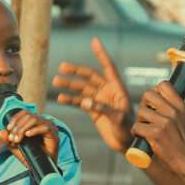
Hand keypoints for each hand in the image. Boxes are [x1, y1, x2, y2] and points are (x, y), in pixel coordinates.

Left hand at [0, 110, 58, 165]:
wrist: (40, 168)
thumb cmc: (30, 156)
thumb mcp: (15, 147)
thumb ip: (8, 139)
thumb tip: (1, 132)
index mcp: (34, 122)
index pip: (25, 113)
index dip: (15, 118)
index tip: (8, 128)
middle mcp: (42, 122)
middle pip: (28, 116)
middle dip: (17, 127)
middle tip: (12, 138)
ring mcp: (49, 127)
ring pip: (34, 119)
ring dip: (23, 129)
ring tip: (18, 139)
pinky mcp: (54, 134)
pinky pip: (44, 127)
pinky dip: (34, 130)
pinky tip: (27, 135)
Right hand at [52, 37, 132, 152]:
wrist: (126, 144)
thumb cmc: (128, 129)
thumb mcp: (118, 118)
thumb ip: (102, 108)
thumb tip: (84, 101)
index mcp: (117, 88)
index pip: (108, 67)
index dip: (101, 54)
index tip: (94, 41)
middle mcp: (108, 91)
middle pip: (90, 76)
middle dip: (76, 71)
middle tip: (61, 67)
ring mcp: (100, 100)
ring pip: (82, 88)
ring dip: (69, 85)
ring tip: (56, 82)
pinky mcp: (93, 110)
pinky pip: (79, 102)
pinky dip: (70, 99)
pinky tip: (60, 98)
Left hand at [131, 82, 184, 177]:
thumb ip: (175, 109)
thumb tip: (161, 99)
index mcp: (181, 106)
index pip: (163, 85)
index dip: (154, 91)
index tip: (154, 102)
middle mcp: (173, 112)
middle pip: (148, 95)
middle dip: (144, 105)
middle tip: (146, 116)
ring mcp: (164, 122)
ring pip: (141, 111)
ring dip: (139, 120)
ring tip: (145, 128)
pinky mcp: (155, 134)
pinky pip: (137, 127)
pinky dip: (136, 132)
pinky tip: (141, 137)